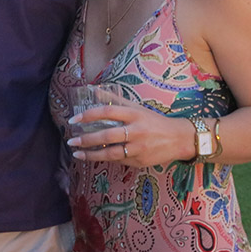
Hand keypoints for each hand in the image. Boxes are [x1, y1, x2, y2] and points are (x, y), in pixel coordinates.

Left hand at [67, 95, 186, 166]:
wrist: (179, 138)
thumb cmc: (154, 121)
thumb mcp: (137, 107)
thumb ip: (114, 100)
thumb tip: (92, 90)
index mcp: (134, 114)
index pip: (107, 112)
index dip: (89, 115)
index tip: (74, 119)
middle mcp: (136, 131)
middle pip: (107, 135)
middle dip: (86, 139)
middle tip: (71, 140)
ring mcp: (139, 148)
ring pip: (111, 153)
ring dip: (91, 155)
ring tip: (77, 154)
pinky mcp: (140, 161)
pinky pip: (119, 160)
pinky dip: (105, 159)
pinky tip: (94, 157)